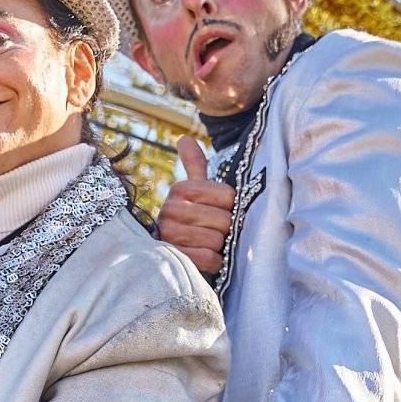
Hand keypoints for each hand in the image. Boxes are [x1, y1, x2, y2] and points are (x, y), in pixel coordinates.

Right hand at [155, 139, 231, 275]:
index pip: (228, 197)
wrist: (172, 256)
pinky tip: (206, 258)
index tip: (220, 212)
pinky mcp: (174, 257)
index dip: (231, 208)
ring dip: (219, 248)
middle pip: (224, 220)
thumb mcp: (194, 192)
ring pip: (216, 240)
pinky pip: (208, 258)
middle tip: (214, 232)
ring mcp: (169, 234)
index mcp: (181, 189)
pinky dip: (213, 262)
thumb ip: (194, 166)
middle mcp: (171, 209)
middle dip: (225, 231)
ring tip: (208, 245)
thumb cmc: (192, 221)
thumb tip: (183, 138)